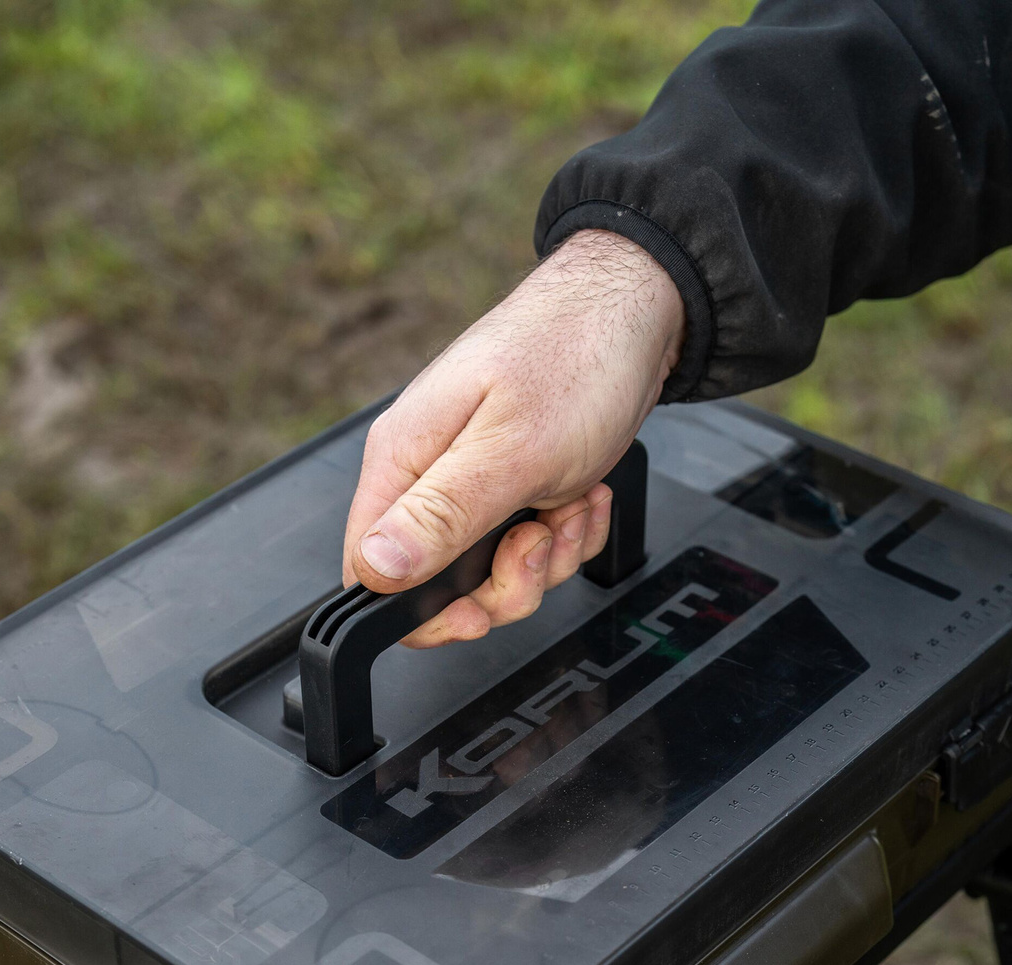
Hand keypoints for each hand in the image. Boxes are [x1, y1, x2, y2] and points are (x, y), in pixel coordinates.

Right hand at [342, 229, 685, 646]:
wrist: (640, 305)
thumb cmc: (576, 355)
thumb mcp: (510, 451)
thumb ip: (440, 515)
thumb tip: (375, 566)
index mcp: (405, 460)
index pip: (370, 572)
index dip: (422, 611)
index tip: (475, 611)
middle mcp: (429, 470)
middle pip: (438, 583)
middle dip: (504, 584)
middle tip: (540, 543)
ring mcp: (471, 476)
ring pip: (493, 571)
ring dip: (547, 557)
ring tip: (570, 506)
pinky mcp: (512, 480)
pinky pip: (530, 544)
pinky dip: (567, 533)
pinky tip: (582, 496)